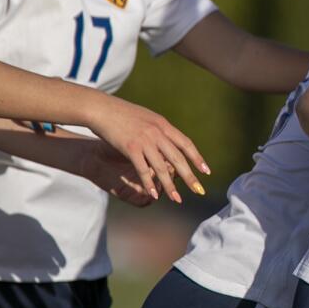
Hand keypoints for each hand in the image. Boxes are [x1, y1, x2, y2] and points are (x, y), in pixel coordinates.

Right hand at [87, 95, 209, 204]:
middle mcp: (157, 132)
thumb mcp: (147, 118)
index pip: (186, 144)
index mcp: (163, 125)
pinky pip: (143, 170)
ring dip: (170, 186)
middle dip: (190, 177)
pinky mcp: (130, 148)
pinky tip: (154, 194)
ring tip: (177, 199)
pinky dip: (149, 183)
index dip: (197, 158)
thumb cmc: (122, 113)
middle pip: (178, 158)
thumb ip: (159, 129)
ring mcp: (145, 140)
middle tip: (199, 191)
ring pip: (162, 167)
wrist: (101, 108)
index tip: (206, 171)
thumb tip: (170, 139)